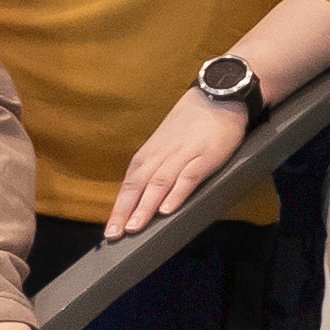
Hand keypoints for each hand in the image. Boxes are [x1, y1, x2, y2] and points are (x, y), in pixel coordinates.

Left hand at [106, 85, 251, 235]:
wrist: (219, 95)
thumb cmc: (194, 123)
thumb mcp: (169, 143)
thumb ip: (159, 166)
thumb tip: (147, 194)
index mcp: (151, 153)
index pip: (129, 184)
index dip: (119, 207)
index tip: (110, 229)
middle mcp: (162, 155)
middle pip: (137, 186)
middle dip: (124, 212)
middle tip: (114, 235)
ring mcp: (183, 155)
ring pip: (158, 184)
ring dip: (144, 207)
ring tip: (134, 228)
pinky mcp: (206, 156)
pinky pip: (188, 177)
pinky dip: (177, 193)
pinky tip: (168, 210)